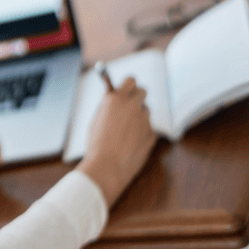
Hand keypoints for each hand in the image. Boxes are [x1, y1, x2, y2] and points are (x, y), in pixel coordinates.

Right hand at [76, 77, 157, 206]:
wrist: (107, 166)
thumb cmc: (97, 144)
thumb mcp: (96, 119)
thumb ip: (107, 105)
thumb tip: (113, 96)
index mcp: (115, 99)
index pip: (130, 81)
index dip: (128, 85)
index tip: (127, 88)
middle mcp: (132, 106)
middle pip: (143, 91)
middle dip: (137, 96)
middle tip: (130, 104)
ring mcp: (144, 120)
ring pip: (146, 110)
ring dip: (139, 115)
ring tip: (126, 130)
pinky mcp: (152, 133)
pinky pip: (148, 128)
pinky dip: (141, 132)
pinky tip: (130, 143)